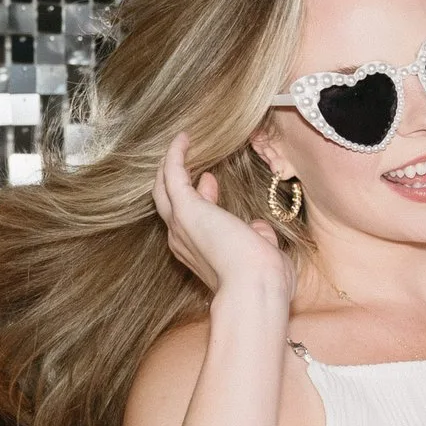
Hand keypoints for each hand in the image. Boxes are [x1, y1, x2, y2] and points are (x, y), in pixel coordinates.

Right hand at [150, 133, 290, 305]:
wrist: (254, 288)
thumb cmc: (263, 280)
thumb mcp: (262, 254)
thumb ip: (258, 237)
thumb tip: (258, 226)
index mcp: (198, 252)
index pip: (191, 219)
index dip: (200, 196)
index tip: (210, 180)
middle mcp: (182, 239)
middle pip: (167, 202)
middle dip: (174, 178)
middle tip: (184, 156)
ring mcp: (181, 224)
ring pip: (163, 188)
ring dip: (169, 165)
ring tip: (179, 142)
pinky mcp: (186, 208)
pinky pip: (172, 174)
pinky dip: (175, 155)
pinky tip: (183, 137)